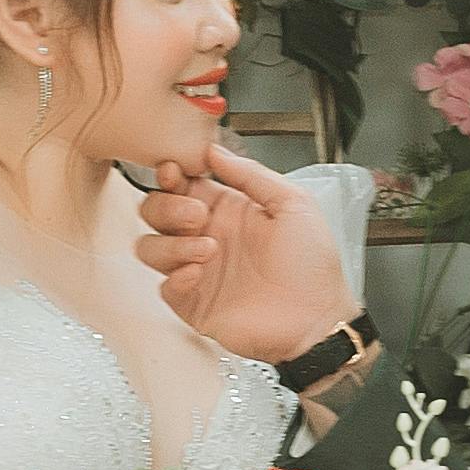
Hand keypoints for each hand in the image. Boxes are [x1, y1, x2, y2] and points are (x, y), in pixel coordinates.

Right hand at [132, 144, 357, 364]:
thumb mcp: (294, 204)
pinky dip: (175, 279)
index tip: (174, 172)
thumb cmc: (313, 266)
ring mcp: (198, 272)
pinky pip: (164, 288)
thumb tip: (214, 150)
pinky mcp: (194, 305)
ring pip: (151, 248)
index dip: (170, 176)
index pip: (182, 185)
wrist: (318, 319)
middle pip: (155, 212)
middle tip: (197, 216)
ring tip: (207, 251)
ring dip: (171, 244)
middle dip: (167, 208)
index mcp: (227, 210)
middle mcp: (207, 237)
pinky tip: (199, 275)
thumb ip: (251, 174)